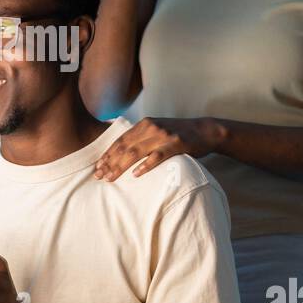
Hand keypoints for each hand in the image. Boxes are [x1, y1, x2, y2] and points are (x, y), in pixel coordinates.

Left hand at [93, 117, 222, 181]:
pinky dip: (146, 165)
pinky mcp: (176, 144)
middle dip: (110, 162)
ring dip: (121, 166)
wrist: (204, 130)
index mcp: (144, 124)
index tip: (97, 167)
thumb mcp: (157, 130)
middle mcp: (151, 128)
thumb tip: (122, 152)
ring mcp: (163, 136)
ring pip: (136, 152)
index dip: (107, 154)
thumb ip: (141, 137)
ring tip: (111, 177)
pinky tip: (136, 174)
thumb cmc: (178, 134)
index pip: (120, 140)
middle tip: (99, 176)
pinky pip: (158, 156)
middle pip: (125, 147)